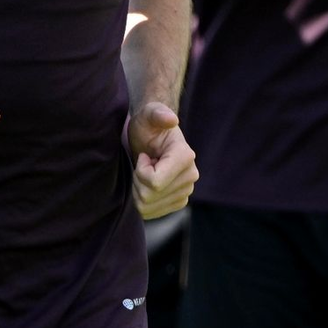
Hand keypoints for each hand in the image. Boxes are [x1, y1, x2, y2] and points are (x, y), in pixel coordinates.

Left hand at [129, 102, 197, 218]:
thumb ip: (157, 114)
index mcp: (185, 157)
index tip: (143, 156)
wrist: (152, 136)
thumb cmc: (147, 124)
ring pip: (148, 207)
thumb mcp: (148, 115)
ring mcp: (186, 190)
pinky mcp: (179, 201)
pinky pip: (152, 213)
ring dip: (138, 190)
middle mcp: (190, 176)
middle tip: (141, 164)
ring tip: (144, 172)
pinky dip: (142, 200)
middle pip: (150, 196)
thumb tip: (171, 119)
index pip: (155, 182)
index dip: (140, 171)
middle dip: (137, 181)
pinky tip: (147, 183)